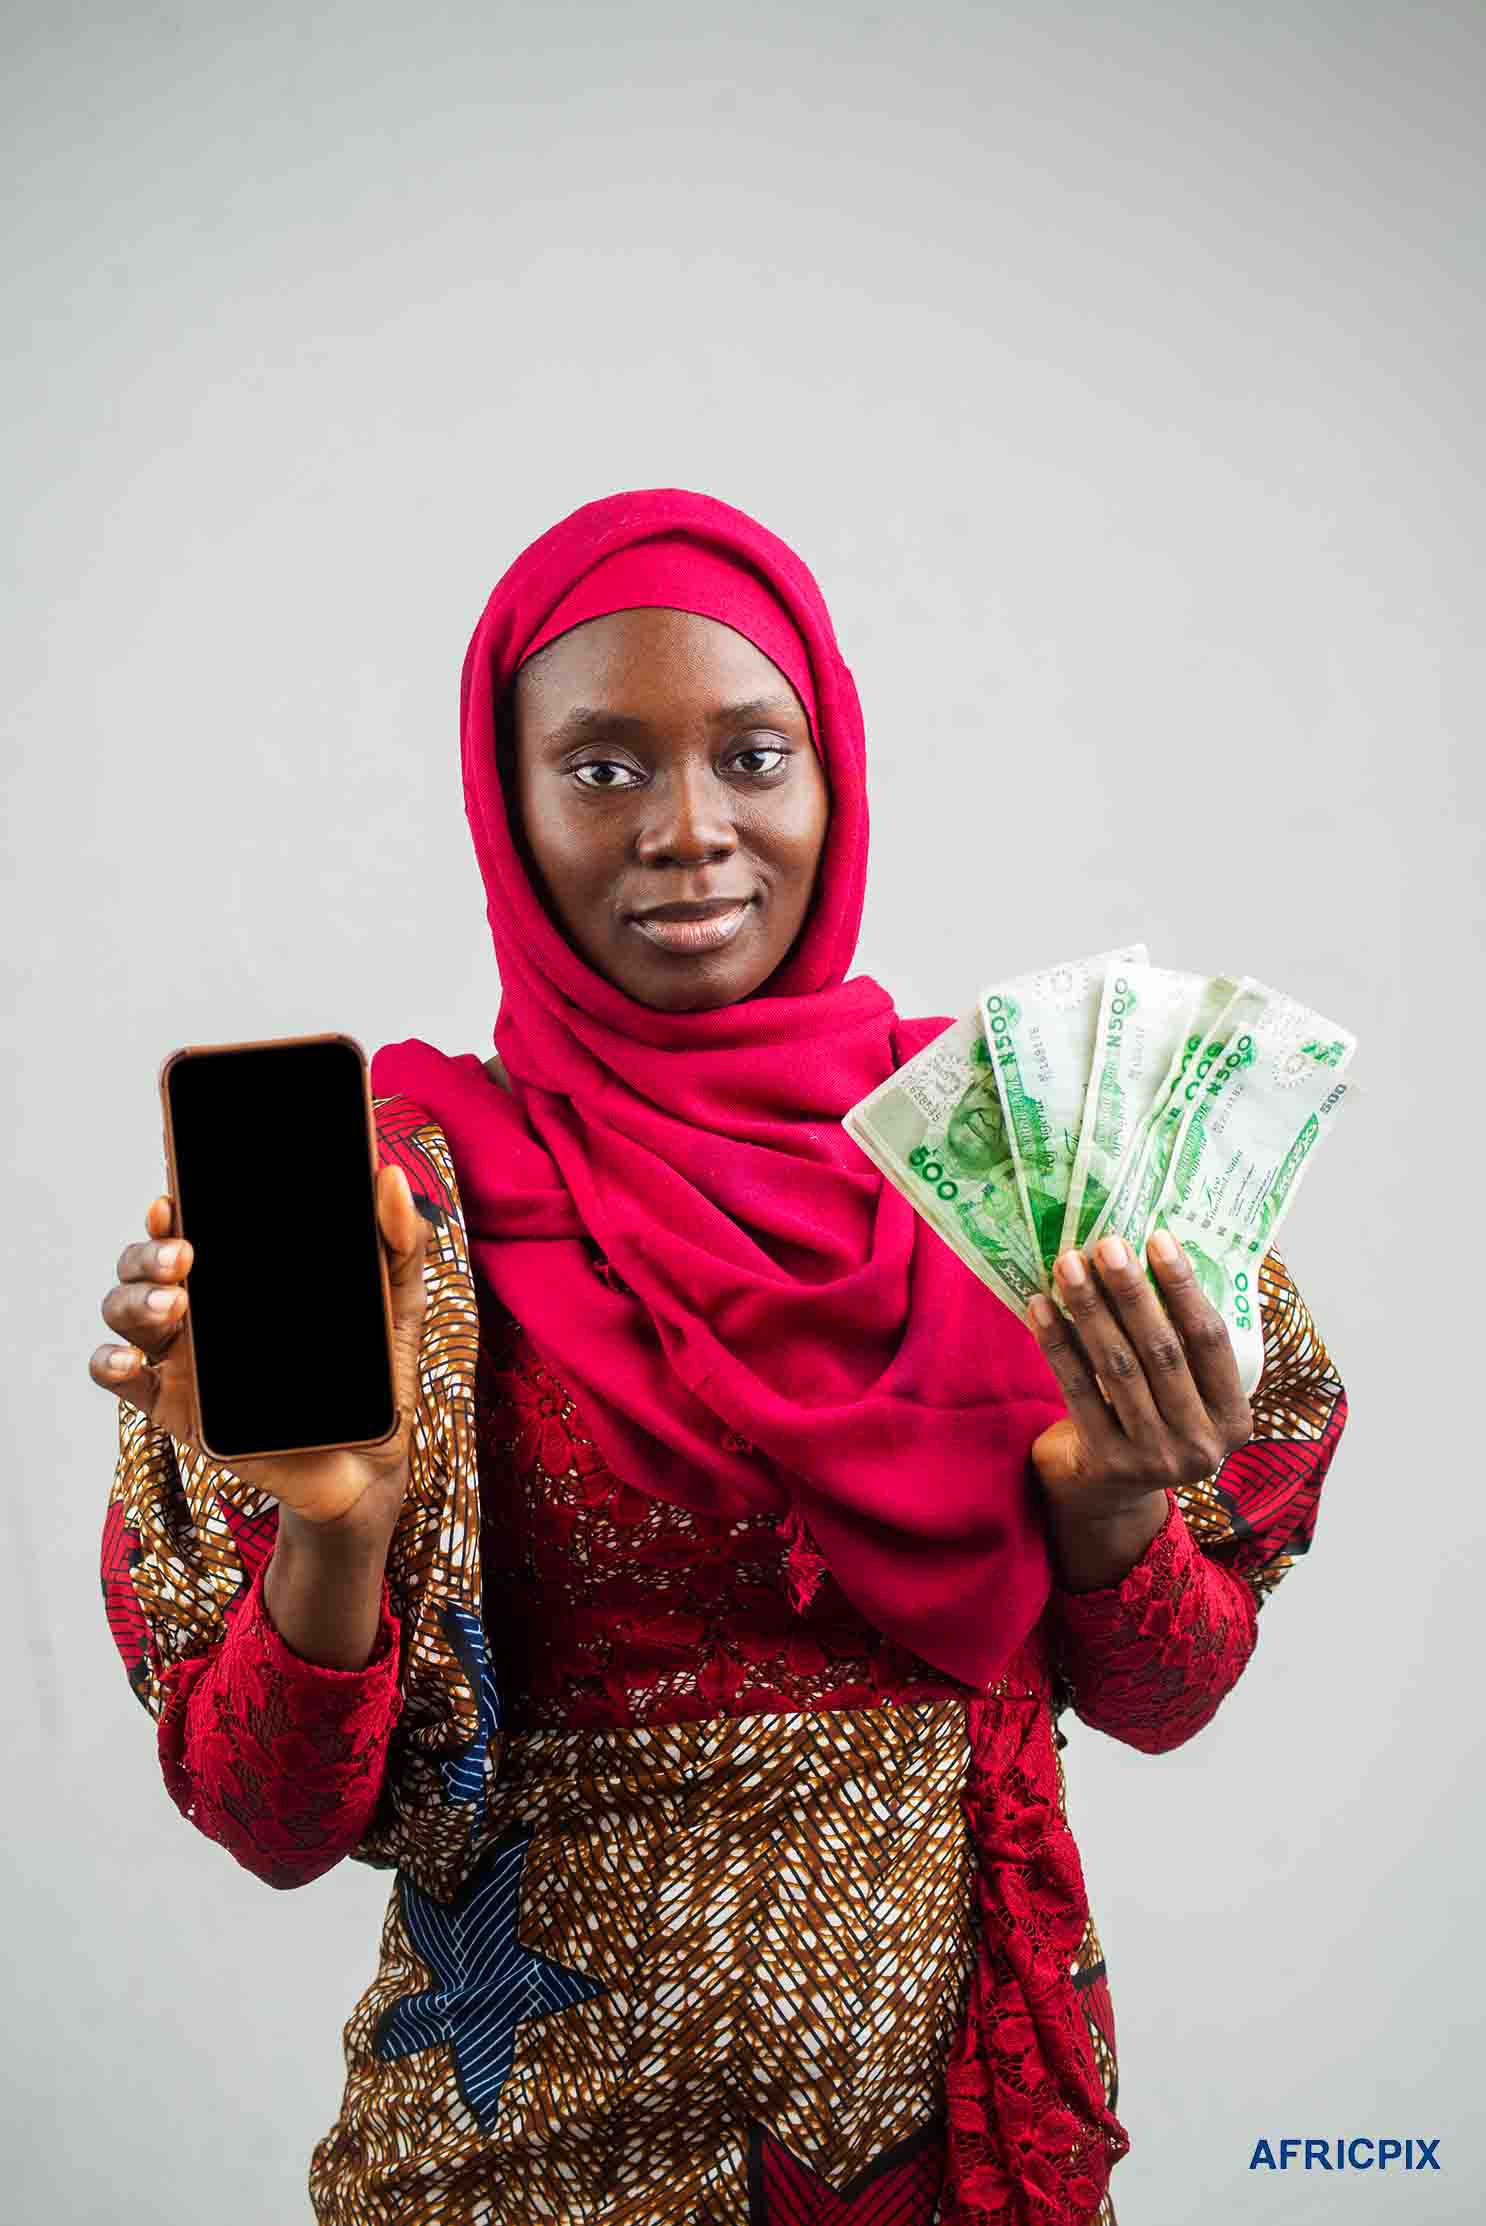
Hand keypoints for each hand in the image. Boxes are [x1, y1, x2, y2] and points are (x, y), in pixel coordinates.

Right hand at [90, 1161, 428, 1540]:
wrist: (369, 1465)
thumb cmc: (376, 1379)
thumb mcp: (398, 1306)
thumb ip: (400, 1243)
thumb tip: (389, 1178)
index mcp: (243, 1275)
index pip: (192, 1225)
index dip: (171, 1208)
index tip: (174, 1200)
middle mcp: (204, 1307)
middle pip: (145, 1262)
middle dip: (149, 1252)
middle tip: (185, 1257)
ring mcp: (184, 1356)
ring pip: (126, 1310)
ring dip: (134, 1299)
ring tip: (173, 1304)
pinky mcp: (176, 1407)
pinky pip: (122, 1380)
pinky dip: (109, 1363)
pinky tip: (127, 1360)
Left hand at [1027, 1229, 1253, 1567]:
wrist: (1108, 1493)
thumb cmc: (1150, 1418)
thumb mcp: (1184, 1392)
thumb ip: (1182, 1342)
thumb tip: (1153, 1251)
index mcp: (1233, 1419)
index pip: (1211, 1340)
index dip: (1185, 1287)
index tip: (1158, 1237)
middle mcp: (1201, 1445)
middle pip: (1163, 1351)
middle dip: (1132, 1292)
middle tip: (1107, 1243)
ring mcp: (1153, 1459)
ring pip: (1117, 1368)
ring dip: (1090, 1309)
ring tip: (1069, 1264)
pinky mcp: (1105, 1463)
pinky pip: (1077, 1390)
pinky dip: (1057, 1343)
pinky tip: (1039, 1307)